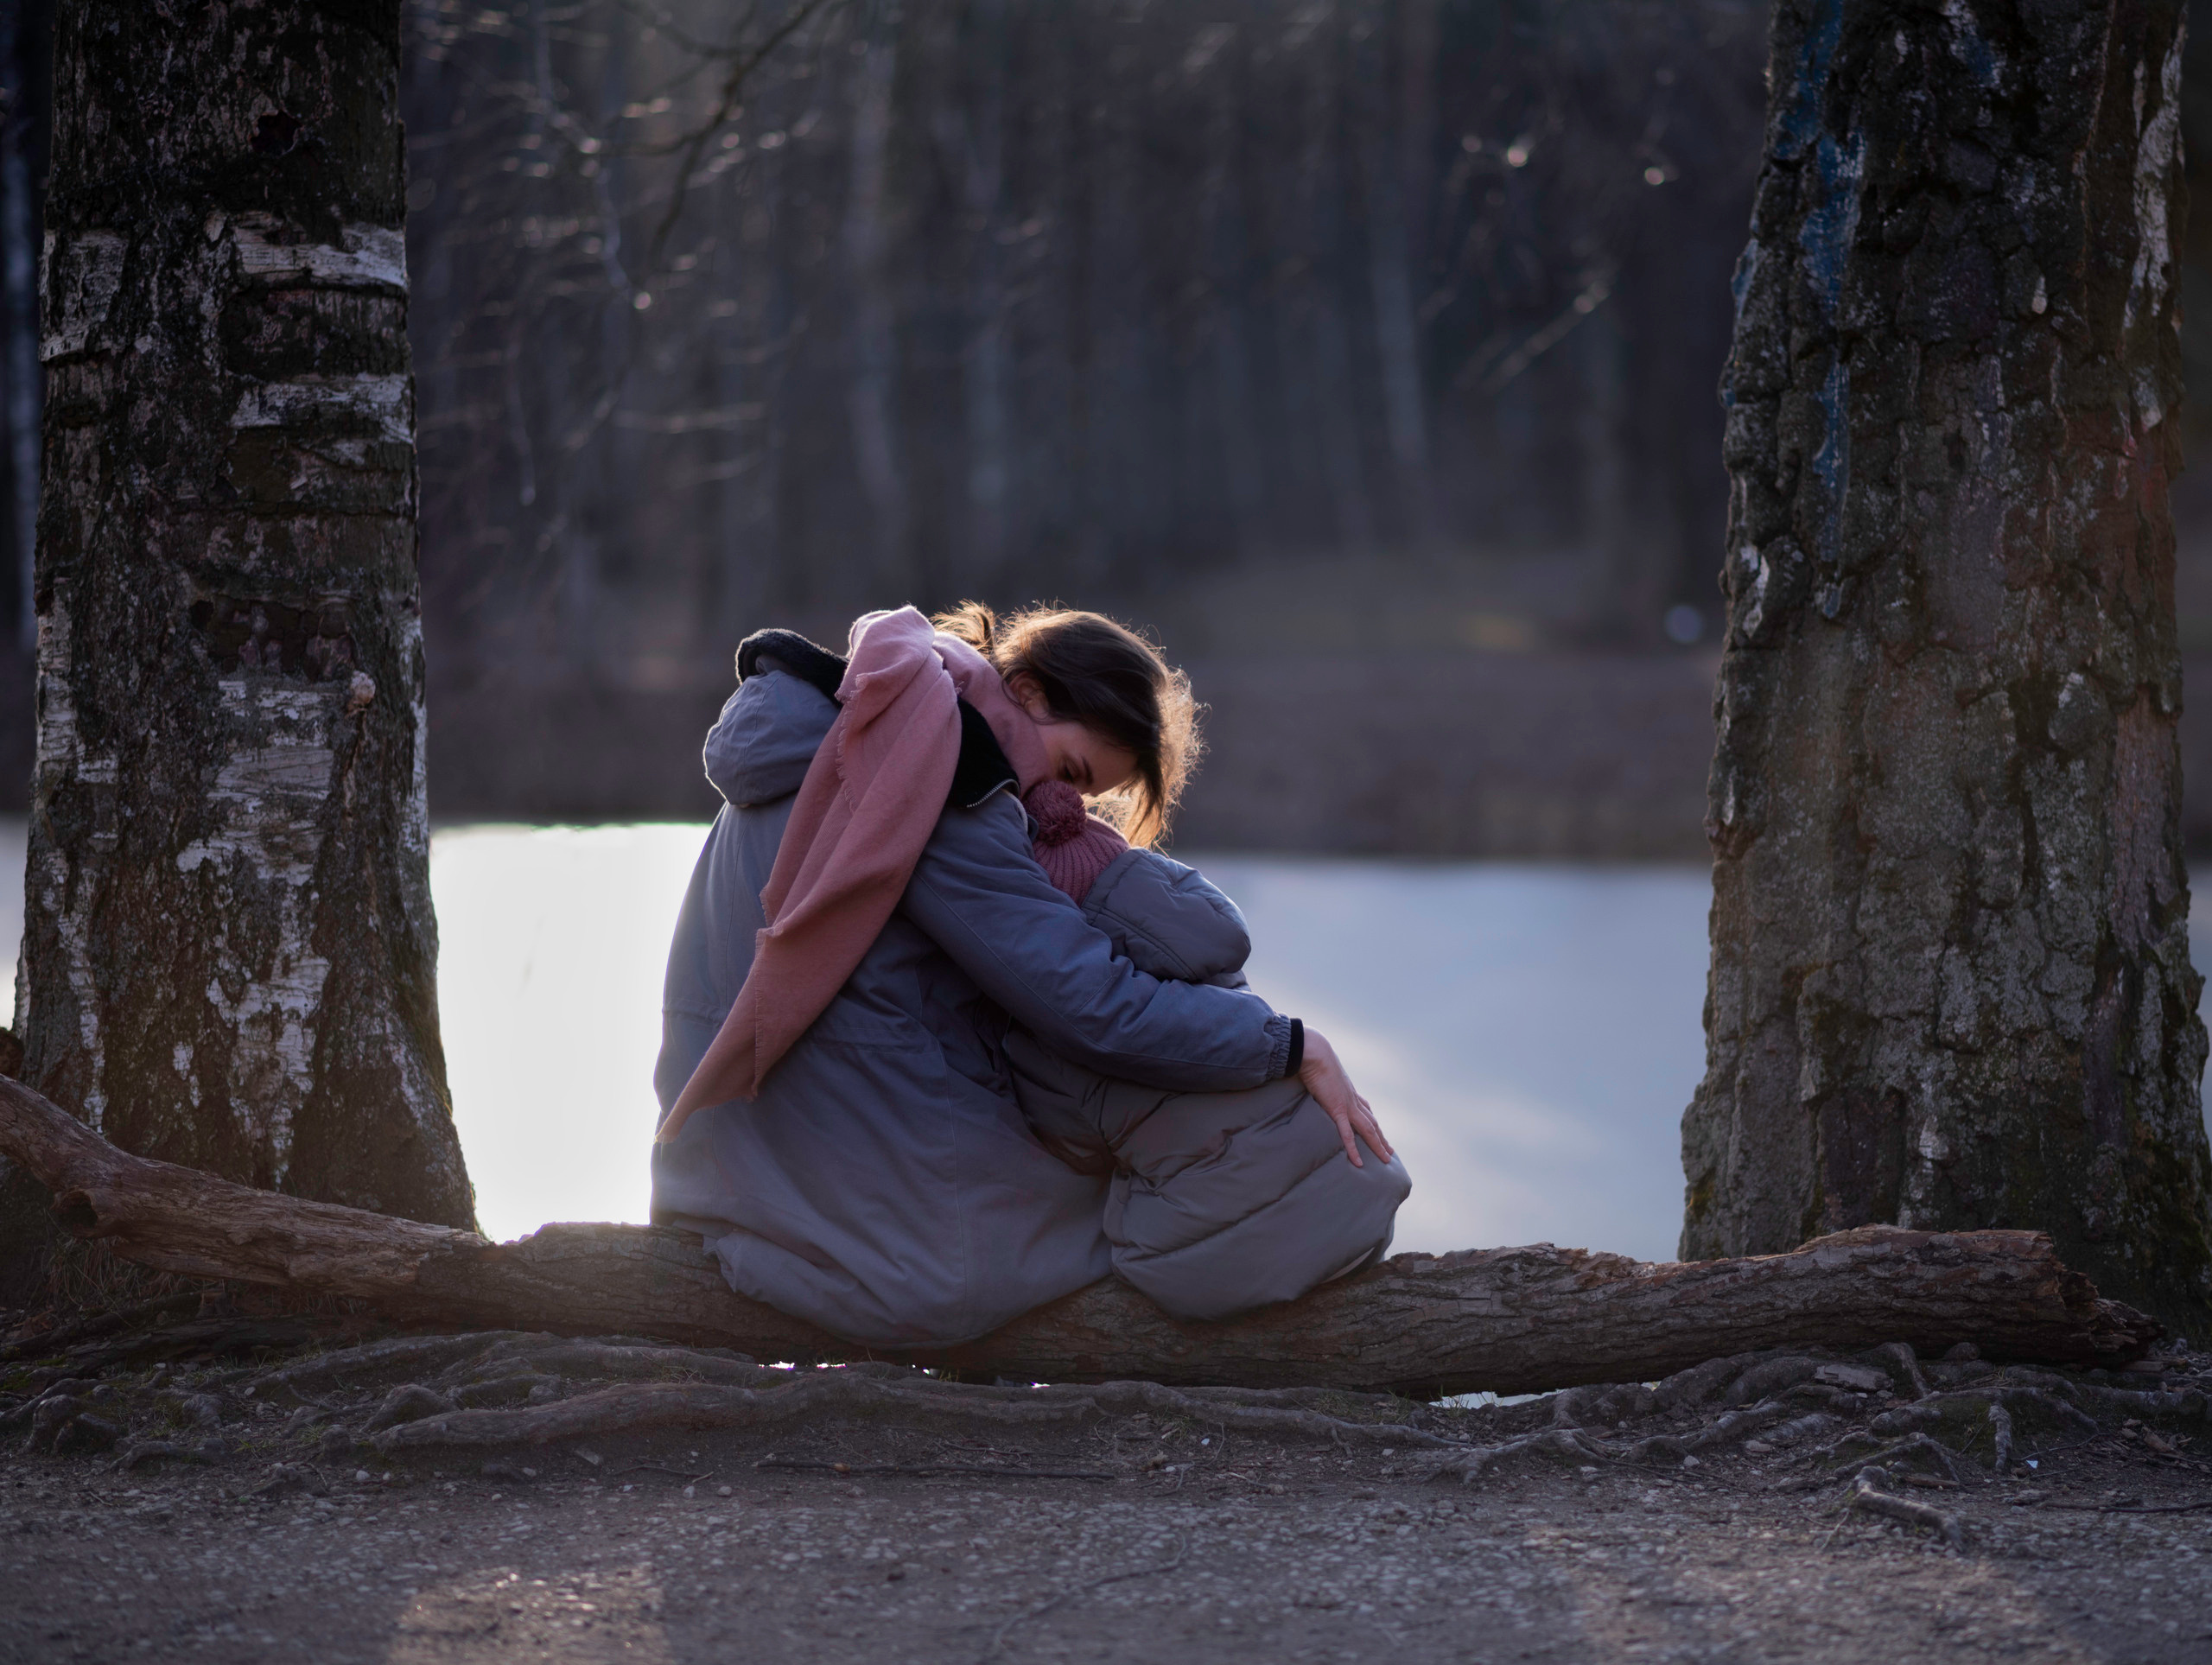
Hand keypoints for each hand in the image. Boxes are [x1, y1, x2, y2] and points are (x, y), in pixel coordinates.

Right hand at [1298, 1028, 1392, 1168]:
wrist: (1315, 1053)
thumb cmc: (1315, 1059)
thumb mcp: (1321, 1072)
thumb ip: (1321, 1080)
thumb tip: (1313, 1081)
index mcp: (1349, 1091)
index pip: (1366, 1110)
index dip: (1373, 1122)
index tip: (1379, 1132)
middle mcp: (1353, 1100)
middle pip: (1372, 1123)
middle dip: (1382, 1138)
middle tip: (1390, 1152)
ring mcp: (1348, 1105)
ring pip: (1368, 1130)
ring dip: (1378, 1145)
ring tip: (1386, 1159)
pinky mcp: (1337, 1109)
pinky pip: (1347, 1134)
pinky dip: (1353, 1149)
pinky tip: (1359, 1162)